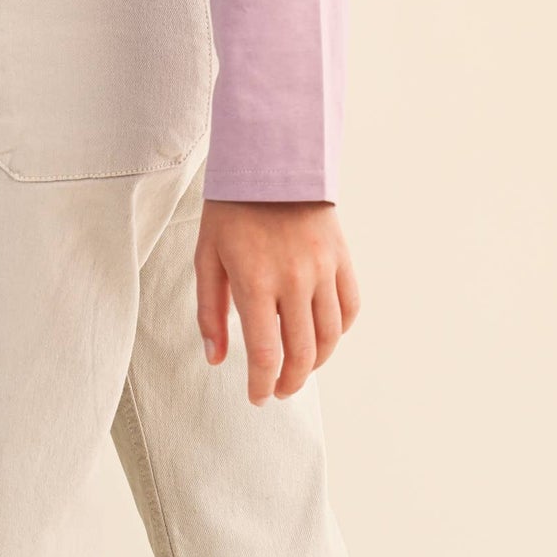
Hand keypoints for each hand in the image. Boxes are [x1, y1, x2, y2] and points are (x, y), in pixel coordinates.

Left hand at [195, 199, 360, 403]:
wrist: (271, 160)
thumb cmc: (231, 209)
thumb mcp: (206, 256)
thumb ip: (209, 311)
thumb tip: (216, 358)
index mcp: (255, 280)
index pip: (266, 354)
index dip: (263, 385)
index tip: (257, 397)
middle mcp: (294, 278)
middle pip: (302, 353)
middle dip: (290, 382)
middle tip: (279, 391)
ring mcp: (323, 268)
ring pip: (330, 336)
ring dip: (316, 363)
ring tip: (300, 370)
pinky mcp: (341, 257)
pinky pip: (349, 307)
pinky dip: (339, 331)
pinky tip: (322, 336)